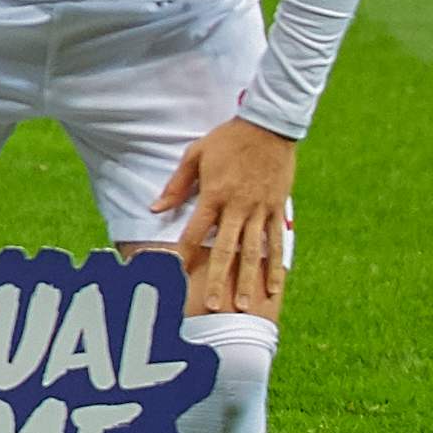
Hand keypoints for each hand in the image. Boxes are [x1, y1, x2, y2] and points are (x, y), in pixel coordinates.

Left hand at [154, 116, 297, 316]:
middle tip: (215, 306)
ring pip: (255, 252)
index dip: (185, 254)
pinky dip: (276, 265)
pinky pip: (277, 242)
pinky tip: (274, 286)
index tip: (177, 276)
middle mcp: (239, 207)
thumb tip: (155, 208)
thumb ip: (176, 186)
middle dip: (220, 280)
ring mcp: (262, 210)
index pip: (196, 232)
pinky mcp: (278, 209)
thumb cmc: (226, 140)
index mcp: (215, 195)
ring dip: (250, 280)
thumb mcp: (195, 155)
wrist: (268, 126)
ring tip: (246, 304)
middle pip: (228, 250)